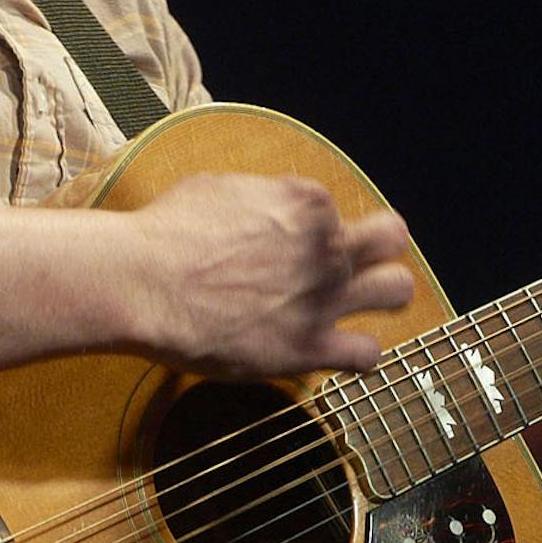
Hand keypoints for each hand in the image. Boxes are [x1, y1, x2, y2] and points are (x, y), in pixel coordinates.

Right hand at [124, 172, 414, 376]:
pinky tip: (339, 351)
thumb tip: (266, 209)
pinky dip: (358, 353)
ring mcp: (325, 297)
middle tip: (355, 263)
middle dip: (377, 249)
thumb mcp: (221, 188)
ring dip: (382, 295)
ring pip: (397, 290)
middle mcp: (327, 246)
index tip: (290, 242)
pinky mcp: (310, 347)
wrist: (143, 282)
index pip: (336, 211)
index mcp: (307, 203)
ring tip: (360, 304)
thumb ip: (262, 200)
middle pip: (392, 239)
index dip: (315, 227)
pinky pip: (367, 355)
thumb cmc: (169, 230)